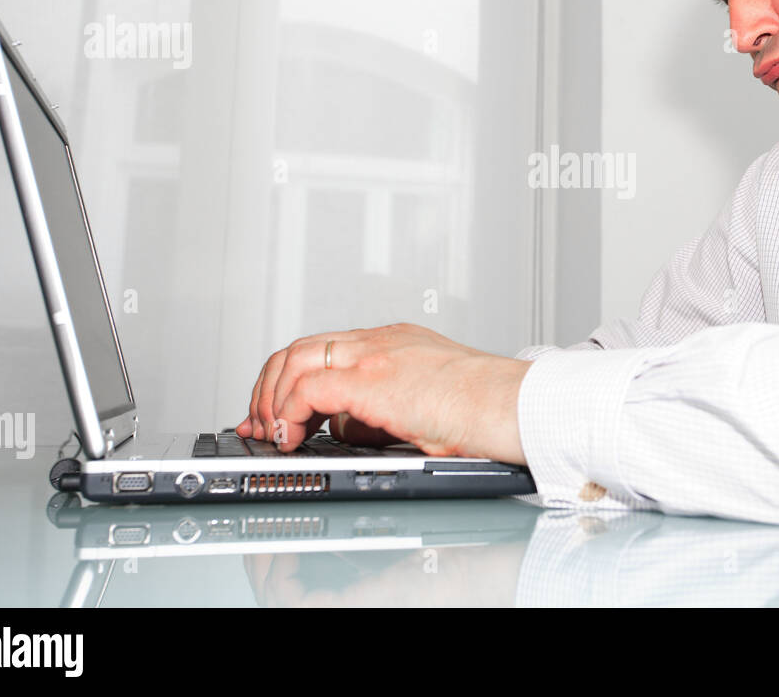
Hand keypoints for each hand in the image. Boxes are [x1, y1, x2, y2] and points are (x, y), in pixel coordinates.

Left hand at [234, 322, 530, 463]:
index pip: (322, 350)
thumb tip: (347, 431)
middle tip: (260, 426)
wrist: (518, 406)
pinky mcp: (374, 379)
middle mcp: (380, 342)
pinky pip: (309, 386)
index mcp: (393, 345)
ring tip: (274, 436)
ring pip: (294, 360)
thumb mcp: (423, 407)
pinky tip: (291, 438)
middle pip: (298, 349)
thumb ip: (382, 412)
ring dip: (272, 401)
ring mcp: (376, 355)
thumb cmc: (488, 413)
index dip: (288, 383)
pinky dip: (288, 412)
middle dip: (267, 390)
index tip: (274, 415)